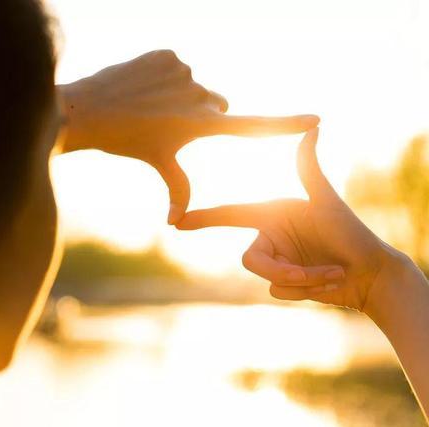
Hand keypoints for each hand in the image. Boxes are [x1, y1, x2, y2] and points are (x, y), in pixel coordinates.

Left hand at [58, 50, 319, 223]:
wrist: (89, 111)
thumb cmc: (126, 141)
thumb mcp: (158, 163)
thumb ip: (178, 188)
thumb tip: (176, 223)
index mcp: (200, 125)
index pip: (252, 126)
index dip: (284, 124)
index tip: (315, 120)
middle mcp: (199, 97)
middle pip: (215, 105)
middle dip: (202, 114)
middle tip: (170, 123)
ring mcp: (183, 73)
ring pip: (194, 85)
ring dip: (181, 94)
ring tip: (150, 106)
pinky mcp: (167, 55)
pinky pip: (175, 67)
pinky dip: (165, 76)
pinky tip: (143, 86)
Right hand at [176, 128, 406, 311]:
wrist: (372, 273)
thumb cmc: (352, 232)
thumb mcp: (327, 201)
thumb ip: (309, 168)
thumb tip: (313, 127)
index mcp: (273, 214)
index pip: (231, 214)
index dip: (204, 218)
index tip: (176, 221)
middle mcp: (271, 237)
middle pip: (251, 260)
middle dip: (282, 271)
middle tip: (308, 276)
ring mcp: (278, 262)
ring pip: (269, 280)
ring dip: (303, 281)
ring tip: (333, 273)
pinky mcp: (286, 284)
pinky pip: (279, 293)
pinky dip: (306, 292)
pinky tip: (329, 284)